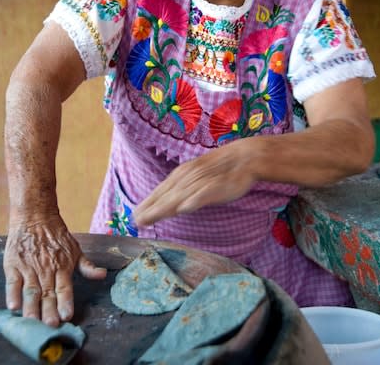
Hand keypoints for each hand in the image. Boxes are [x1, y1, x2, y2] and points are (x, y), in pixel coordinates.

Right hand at [3, 215, 106, 326]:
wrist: (35, 216)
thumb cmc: (57, 235)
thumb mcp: (75, 249)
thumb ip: (87, 266)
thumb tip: (103, 275)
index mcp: (62, 266)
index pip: (65, 288)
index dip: (65, 302)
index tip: (66, 316)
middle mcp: (46, 268)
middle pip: (47, 293)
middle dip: (48, 311)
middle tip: (49, 326)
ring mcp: (29, 267)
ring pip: (30, 290)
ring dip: (31, 307)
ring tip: (32, 321)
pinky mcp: (13, 264)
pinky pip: (12, 282)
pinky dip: (12, 294)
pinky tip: (13, 306)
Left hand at [134, 139, 254, 225]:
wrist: (243, 158)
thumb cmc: (220, 170)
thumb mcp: (198, 177)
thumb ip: (185, 189)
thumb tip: (173, 204)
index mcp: (182, 175)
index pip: (161, 191)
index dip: (148, 204)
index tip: (135, 216)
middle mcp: (187, 178)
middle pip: (166, 195)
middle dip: (150, 208)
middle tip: (135, 220)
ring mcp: (200, 182)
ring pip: (179, 197)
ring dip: (163, 208)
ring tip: (149, 218)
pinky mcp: (216, 186)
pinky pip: (202, 194)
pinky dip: (193, 201)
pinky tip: (184, 209)